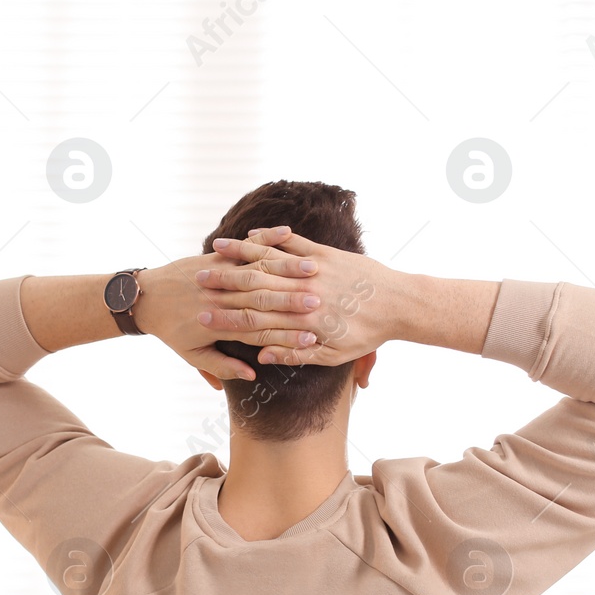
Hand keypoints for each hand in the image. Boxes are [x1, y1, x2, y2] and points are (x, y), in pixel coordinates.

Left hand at [132, 251, 320, 380]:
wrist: (146, 297)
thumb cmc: (171, 330)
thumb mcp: (192, 354)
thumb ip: (221, 366)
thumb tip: (251, 374)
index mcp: (219, 325)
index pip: (259, 330)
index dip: (286, 334)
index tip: (313, 336)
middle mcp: (221, 298)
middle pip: (264, 298)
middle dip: (294, 299)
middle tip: (322, 300)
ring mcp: (219, 274)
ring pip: (258, 270)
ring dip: (287, 268)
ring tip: (313, 269)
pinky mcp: (216, 257)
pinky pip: (245, 248)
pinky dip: (266, 240)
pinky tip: (287, 233)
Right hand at [196, 227, 399, 366]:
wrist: (399, 303)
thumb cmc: (367, 334)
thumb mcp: (333, 355)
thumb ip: (294, 356)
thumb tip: (260, 360)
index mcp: (302, 323)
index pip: (256, 320)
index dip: (226, 318)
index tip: (200, 317)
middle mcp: (304, 294)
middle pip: (254, 287)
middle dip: (222, 283)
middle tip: (195, 281)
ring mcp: (313, 270)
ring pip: (268, 261)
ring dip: (238, 255)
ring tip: (212, 252)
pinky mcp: (323, 253)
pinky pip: (290, 243)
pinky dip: (267, 238)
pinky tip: (246, 234)